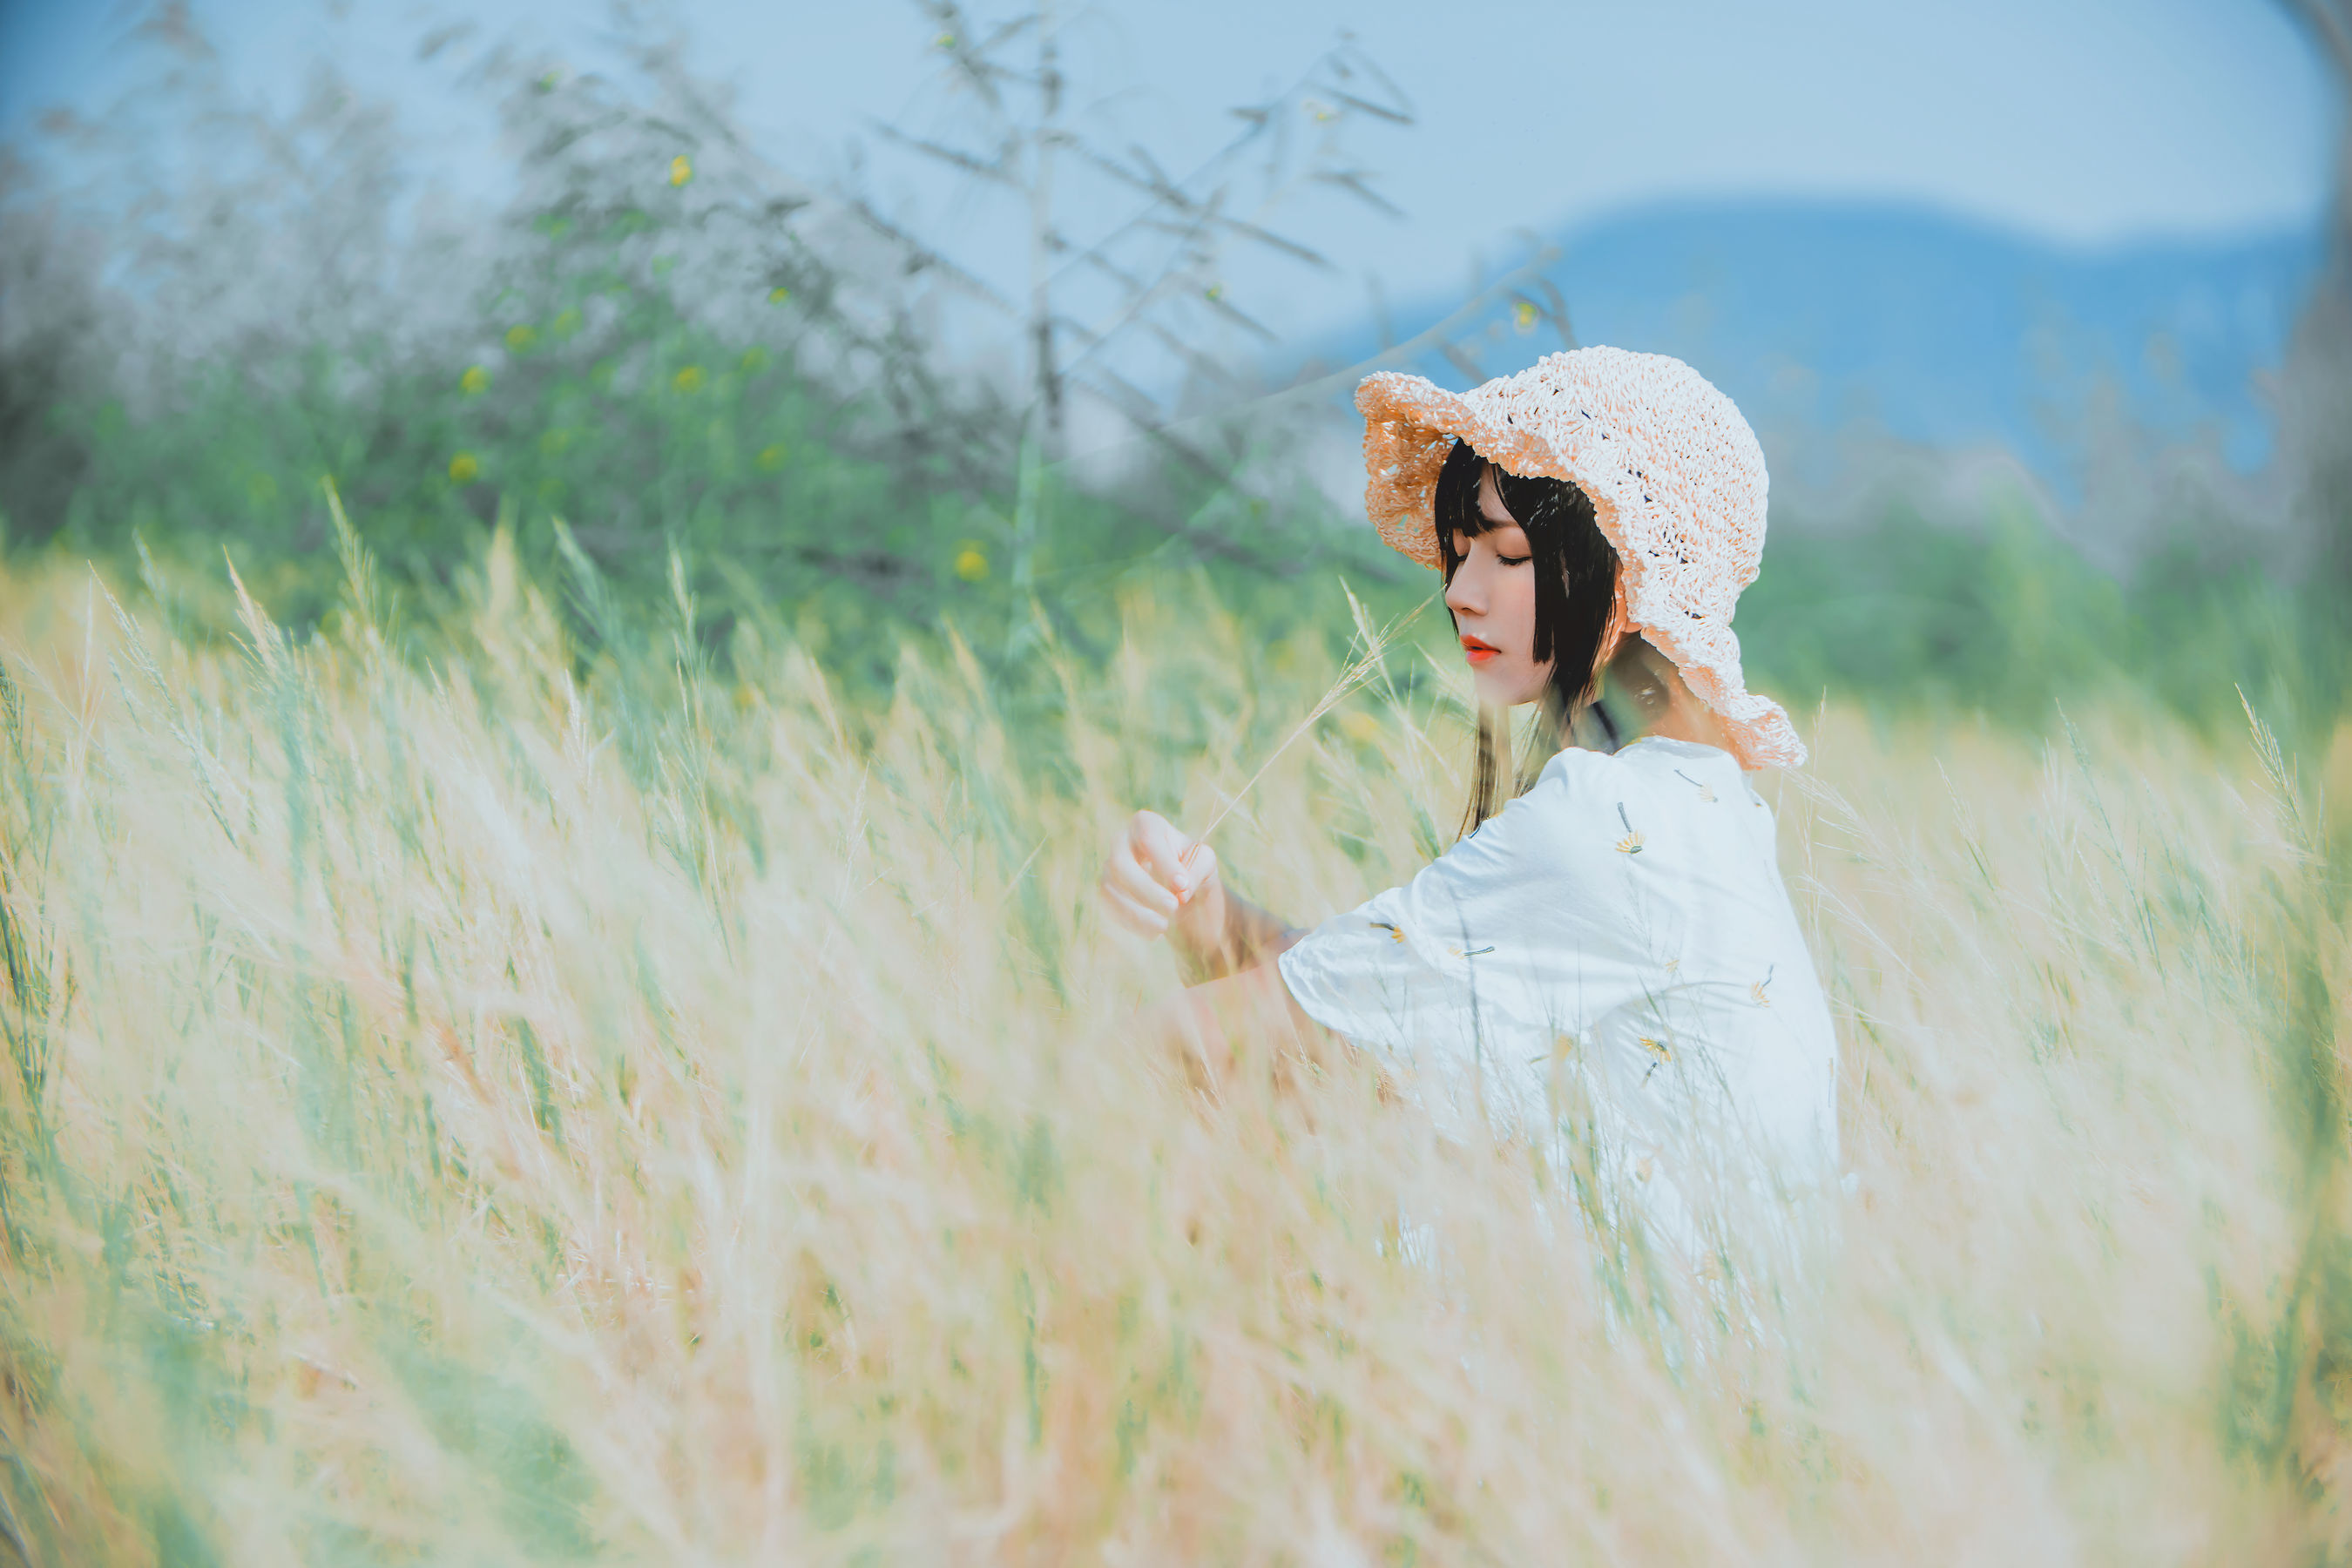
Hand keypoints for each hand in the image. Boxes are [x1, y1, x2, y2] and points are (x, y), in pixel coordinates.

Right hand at [1098, 809, 1222, 948]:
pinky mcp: (1106, 890)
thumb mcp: (1205, 863)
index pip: (1148, 838)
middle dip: (1146, 890)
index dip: (1164, 863)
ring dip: (1138, 911)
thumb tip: (1180, 890)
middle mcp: (1121, 841)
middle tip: (1173, 907)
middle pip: (1121, 864)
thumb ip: (1197, 869)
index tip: (1182, 886)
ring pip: (1111, 888)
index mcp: (1146, 824)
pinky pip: (1109, 907)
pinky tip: (1155, 932)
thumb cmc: (1192, 866)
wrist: (1180, 888)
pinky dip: (1132, 922)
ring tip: (1165, 926)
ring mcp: (1109, 865)